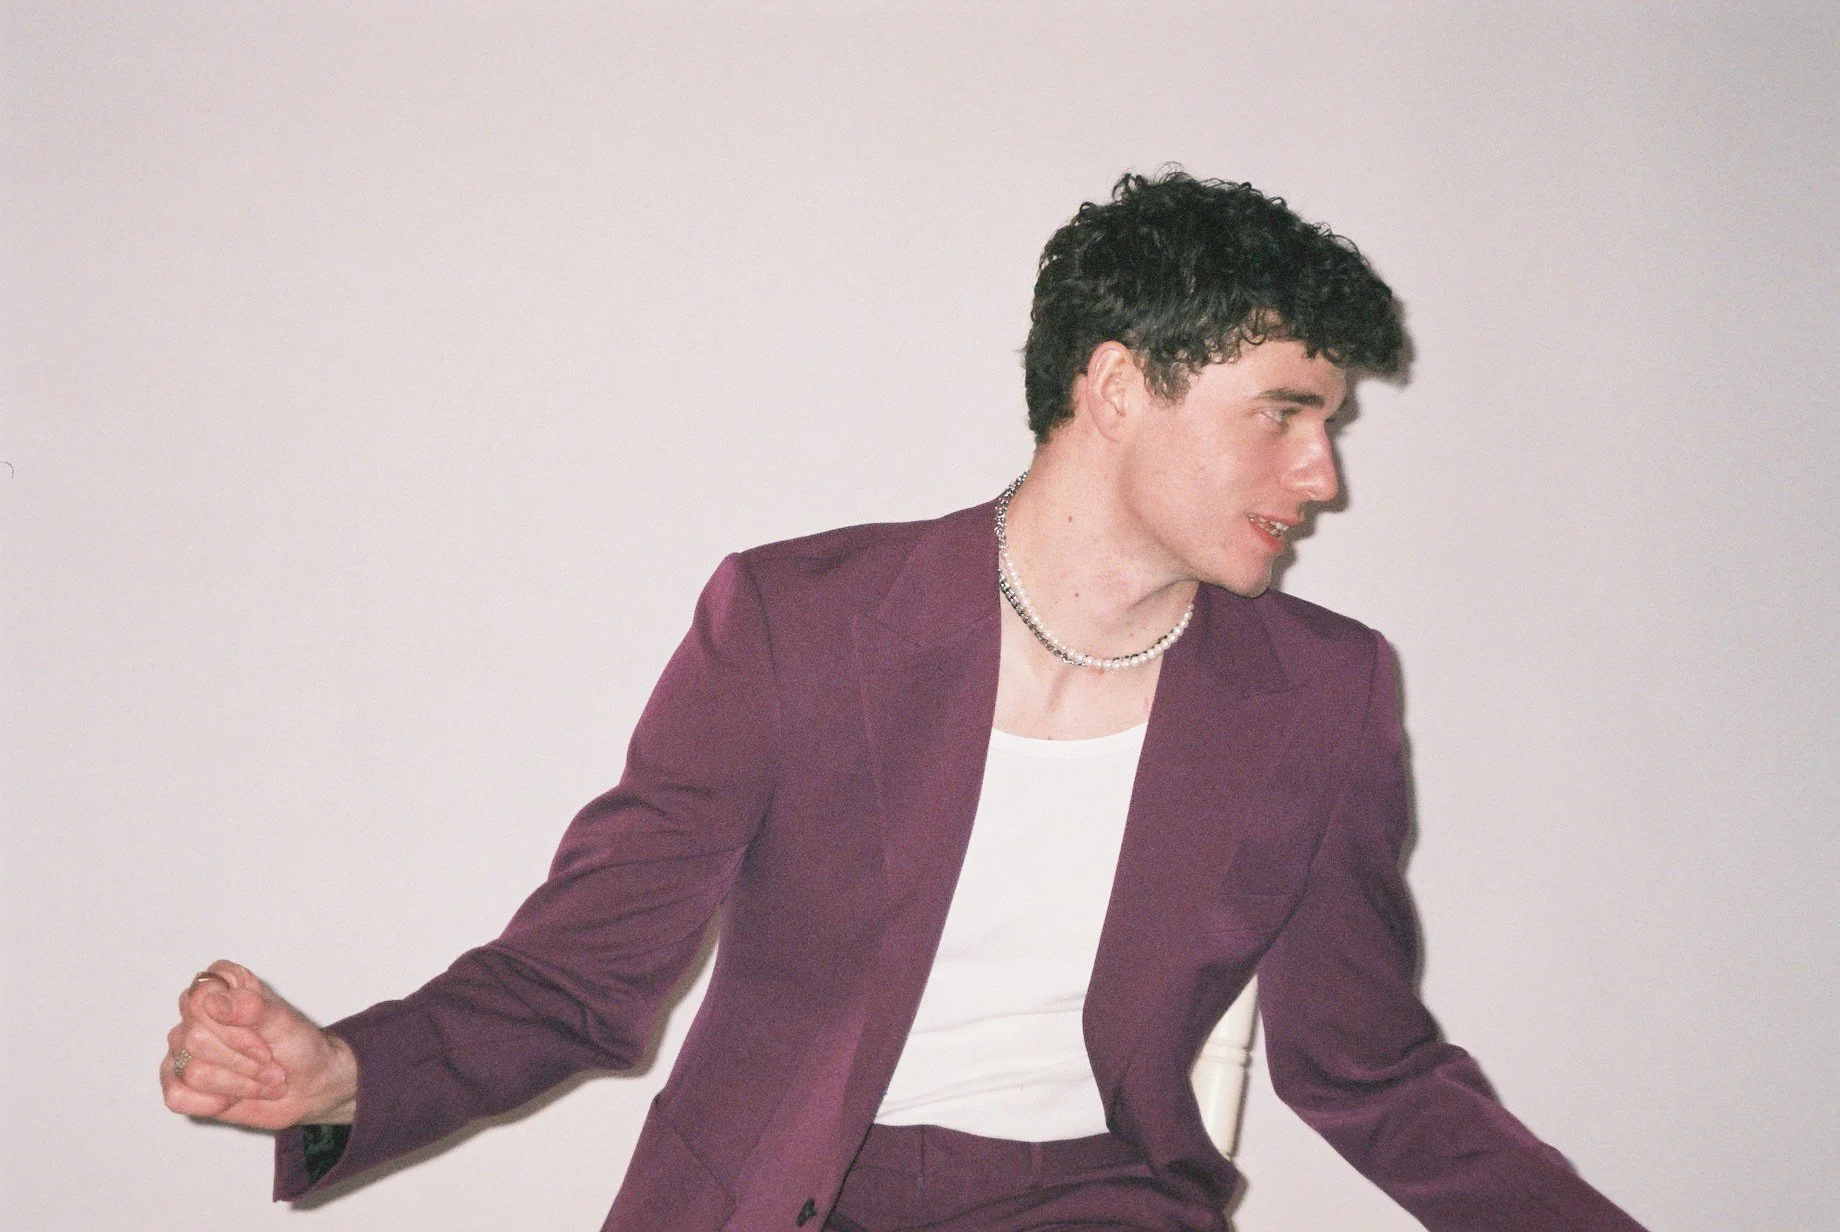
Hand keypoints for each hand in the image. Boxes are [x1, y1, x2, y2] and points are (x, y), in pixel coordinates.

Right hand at [160, 960, 357, 1130]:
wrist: (308, 1085)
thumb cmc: (296, 1045)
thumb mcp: (283, 1022)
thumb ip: (252, 1007)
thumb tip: (215, 1002)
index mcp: (220, 986)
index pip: (201, 998)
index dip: (234, 1029)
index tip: (265, 1043)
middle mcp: (195, 1016)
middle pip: (194, 1039)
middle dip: (242, 1060)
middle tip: (269, 1063)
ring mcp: (183, 1050)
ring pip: (192, 1072)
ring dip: (237, 1084)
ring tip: (260, 1080)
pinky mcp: (178, 1083)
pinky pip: (177, 1097)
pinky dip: (213, 1103)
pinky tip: (233, 1097)